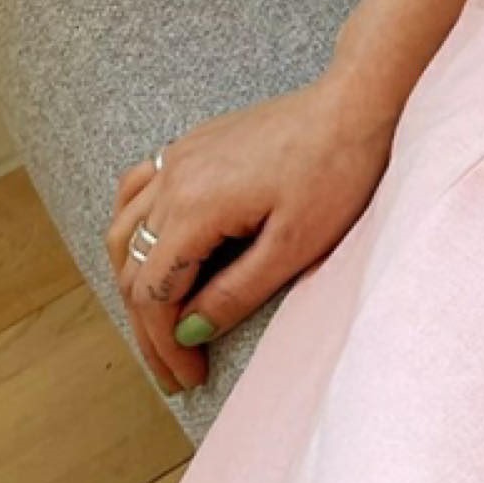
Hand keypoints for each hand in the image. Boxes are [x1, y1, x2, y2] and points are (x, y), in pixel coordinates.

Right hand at [104, 64, 403, 396]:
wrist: (357, 104)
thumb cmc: (338, 170)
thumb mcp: (295, 245)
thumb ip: (236, 291)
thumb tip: (190, 330)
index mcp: (193, 207)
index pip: (153, 293)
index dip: (164, 344)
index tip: (189, 378)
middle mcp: (172, 179)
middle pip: (133, 268)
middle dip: (149, 326)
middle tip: (175, 369)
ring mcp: (177, 158)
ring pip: (126, 231)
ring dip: (135, 281)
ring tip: (161, 324)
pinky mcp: (192, 146)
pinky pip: (138, 192)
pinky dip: (135, 231)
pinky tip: (151, 252)